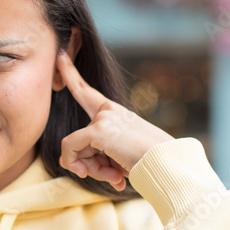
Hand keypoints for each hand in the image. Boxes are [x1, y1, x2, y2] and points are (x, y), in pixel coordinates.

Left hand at [56, 51, 174, 190]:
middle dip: (86, 163)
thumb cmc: (148, 165)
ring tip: (114, 175)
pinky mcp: (97, 130)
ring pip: (73, 148)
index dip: (70, 73)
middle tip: (109, 176)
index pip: (86, 91)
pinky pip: (70, 149)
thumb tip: (65, 162)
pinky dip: (78, 165)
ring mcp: (103, 118)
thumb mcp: (118, 159)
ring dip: (90, 169)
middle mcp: (108, 111)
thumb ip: (94, 159)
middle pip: (76, 139)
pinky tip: (107, 175)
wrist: (169, 166)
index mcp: (115, 114)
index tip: (60, 53)